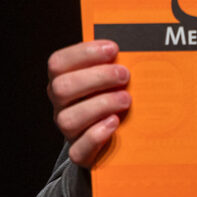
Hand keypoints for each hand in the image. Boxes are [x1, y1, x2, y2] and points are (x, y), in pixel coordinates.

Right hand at [47, 39, 130, 167]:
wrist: (114, 134)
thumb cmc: (115, 93)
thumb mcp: (113, 75)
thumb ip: (116, 61)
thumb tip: (137, 44)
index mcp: (64, 79)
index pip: (58, 63)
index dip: (84, 53)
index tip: (113, 49)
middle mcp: (61, 104)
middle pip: (61, 88)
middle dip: (97, 78)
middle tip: (125, 75)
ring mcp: (68, 129)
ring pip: (68, 119)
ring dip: (100, 105)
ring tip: (126, 99)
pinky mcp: (81, 152)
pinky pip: (78, 150)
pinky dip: (96, 136)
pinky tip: (114, 123)